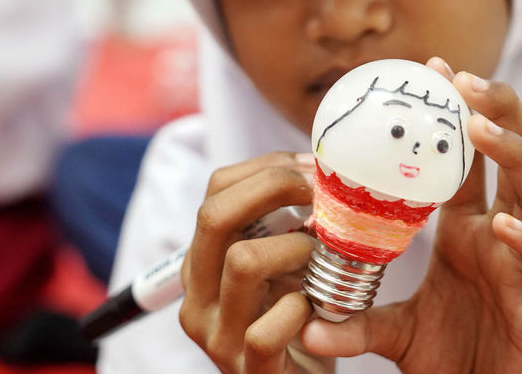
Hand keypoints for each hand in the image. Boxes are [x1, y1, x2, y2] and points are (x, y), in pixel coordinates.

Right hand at [179, 152, 328, 373]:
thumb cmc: (298, 321)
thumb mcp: (282, 266)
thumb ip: (286, 225)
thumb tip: (320, 167)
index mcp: (203, 263)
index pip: (216, 190)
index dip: (268, 168)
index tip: (313, 170)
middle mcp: (198, 296)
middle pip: (215, 215)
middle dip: (275, 189)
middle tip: (321, 198)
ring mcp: (218, 336)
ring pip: (242, 262)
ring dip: (297, 248)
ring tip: (322, 259)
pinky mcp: (248, 371)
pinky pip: (266, 331)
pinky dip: (301, 310)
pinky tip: (316, 308)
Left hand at [302, 57, 521, 372]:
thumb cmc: (452, 364)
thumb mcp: (395, 333)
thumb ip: (356, 320)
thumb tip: (304, 321)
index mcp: (472, 233)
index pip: (473, 161)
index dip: (462, 115)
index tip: (436, 70)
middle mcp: (505, 239)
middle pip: (519, 158)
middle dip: (499, 113)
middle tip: (465, 80)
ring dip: (515, 156)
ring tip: (481, 126)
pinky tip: (502, 221)